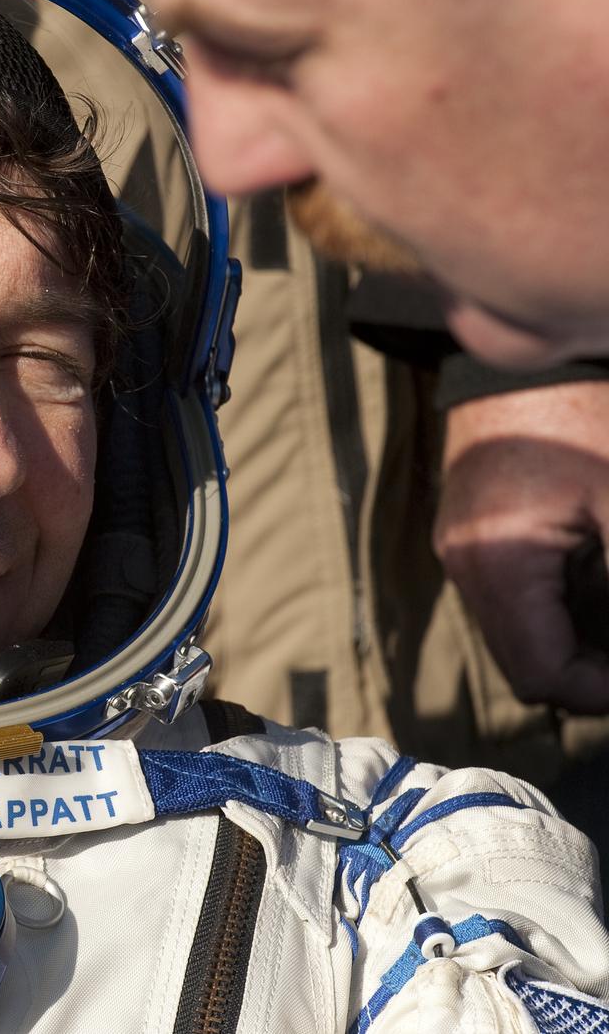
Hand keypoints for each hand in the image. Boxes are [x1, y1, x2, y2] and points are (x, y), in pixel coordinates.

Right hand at [435, 381, 608, 712]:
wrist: (524, 361)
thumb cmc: (581, 419)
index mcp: (496, 563)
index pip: (538, 675)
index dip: (600, 693)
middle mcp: (464, 565)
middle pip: (522, 662)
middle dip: (588, 670)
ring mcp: (460, 549)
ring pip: (516, 634)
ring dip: (574, 638)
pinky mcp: (467, 534)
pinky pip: (509, 598)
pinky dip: (556, 607)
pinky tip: (596, 574)